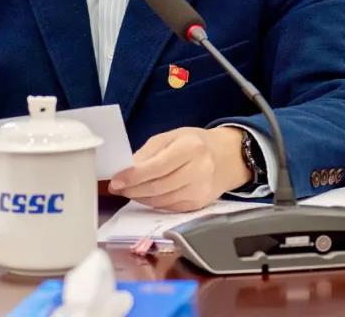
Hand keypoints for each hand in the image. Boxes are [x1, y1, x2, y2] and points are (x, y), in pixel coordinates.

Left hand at [107, 126, 250, 211]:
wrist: (228, 157)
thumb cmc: (195, 143)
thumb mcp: (171, 137)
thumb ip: (148, 153)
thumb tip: (126, 170)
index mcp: (191, 148)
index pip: (157, 167)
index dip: (133, 176)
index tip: (116, 180)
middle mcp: (199, 170)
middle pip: (158, 187)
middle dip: (133, 189)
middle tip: (117, 187)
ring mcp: (201, 191)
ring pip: (162, 201)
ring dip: (140, 198)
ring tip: (129, 190)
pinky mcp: (199, 205)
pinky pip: (170, 208)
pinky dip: (154, 203)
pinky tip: (146, 195)